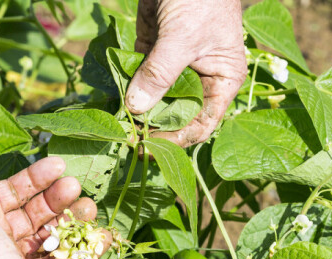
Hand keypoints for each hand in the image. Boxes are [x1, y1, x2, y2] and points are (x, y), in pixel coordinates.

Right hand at [0, 157, 107, 258]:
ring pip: (34, 217)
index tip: (104, 236)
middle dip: (69, 225)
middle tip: (90, 206)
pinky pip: (18, 194)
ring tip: (73, 183)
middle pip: (45, 243)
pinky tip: (55, 166)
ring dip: (55, 200)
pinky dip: (36, 181)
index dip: (78, 256)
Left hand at [126, 0, 246, 146]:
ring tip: (114, 123)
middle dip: (152, 126)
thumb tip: (137, 109)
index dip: (176, 139)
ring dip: (135, 109)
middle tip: (125, 138)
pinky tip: (110, 98)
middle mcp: (199, 78)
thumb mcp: (182, 38)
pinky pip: (136, 76)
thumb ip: (160, 73)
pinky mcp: (151, 50)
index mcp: (221, 80)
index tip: (148, 147)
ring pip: (153, 97)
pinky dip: (124, 86)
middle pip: (175, 114)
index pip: (201, 124)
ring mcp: (173, 65)